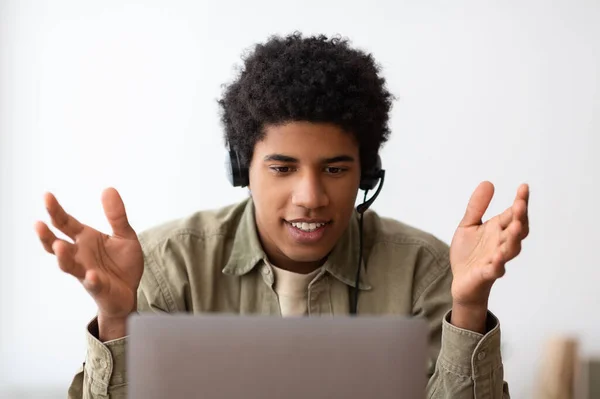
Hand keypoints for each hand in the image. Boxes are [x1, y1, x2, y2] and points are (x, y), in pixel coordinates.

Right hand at [35, 188, 143, 337]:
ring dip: (63, 257)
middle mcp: (79, 255)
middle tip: (39, 223)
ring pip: (68, 266)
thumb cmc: (122, 263)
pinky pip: (93, 284)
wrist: (130, 290)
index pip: (65, 223)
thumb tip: (108, 189)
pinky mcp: (98, 287)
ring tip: (59, 246)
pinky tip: (91, 275)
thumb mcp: (124, 235)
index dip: (55, 210)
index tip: (47, 196)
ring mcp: (86, 271)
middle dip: (47, 235)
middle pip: (56, 244)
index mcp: (85, 239)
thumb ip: (116, 215)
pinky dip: (91, 280)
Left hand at [450, 181, 528, 308]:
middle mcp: (501, 243)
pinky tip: (497, 257)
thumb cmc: (468, 254)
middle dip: (520, 218)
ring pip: (510, 250)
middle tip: (520, 204)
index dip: (520, 201)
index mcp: (498, 230)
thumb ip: (476, 207)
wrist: (461, 281)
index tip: (524, 186)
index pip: (513, 214)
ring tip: (514, 227)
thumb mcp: (468, 225)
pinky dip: (497, 264)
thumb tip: (488, 182)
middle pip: (516, 230)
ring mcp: (496, 259)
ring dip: (513, 239)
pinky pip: (495, 270)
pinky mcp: (486, 274)